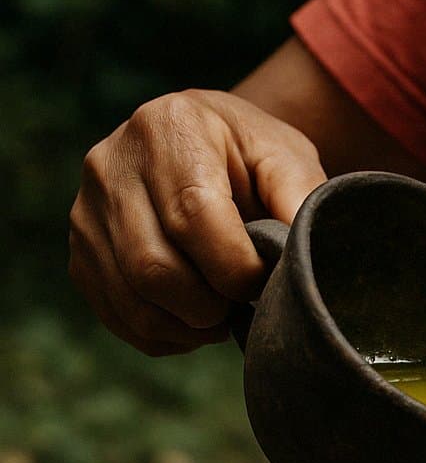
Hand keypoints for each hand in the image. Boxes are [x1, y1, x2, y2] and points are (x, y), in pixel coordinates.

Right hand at [69, 88, 325, 354]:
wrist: (201, 146)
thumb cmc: (250, 155)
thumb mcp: (284, 157)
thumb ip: (301, 197)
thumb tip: (308, 253)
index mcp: (169, 127)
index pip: (193, 215)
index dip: (235, 266)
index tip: (263, 279)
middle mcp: (112, 164)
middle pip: (154, 266)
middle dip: (209, 305)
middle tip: (242, 305)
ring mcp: (87, 211)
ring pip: (133, 298)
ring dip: (187, 327)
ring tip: (222, 316)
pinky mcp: (80, 252)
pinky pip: (118, 315)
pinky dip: (162, 335)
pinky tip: (193, 322)